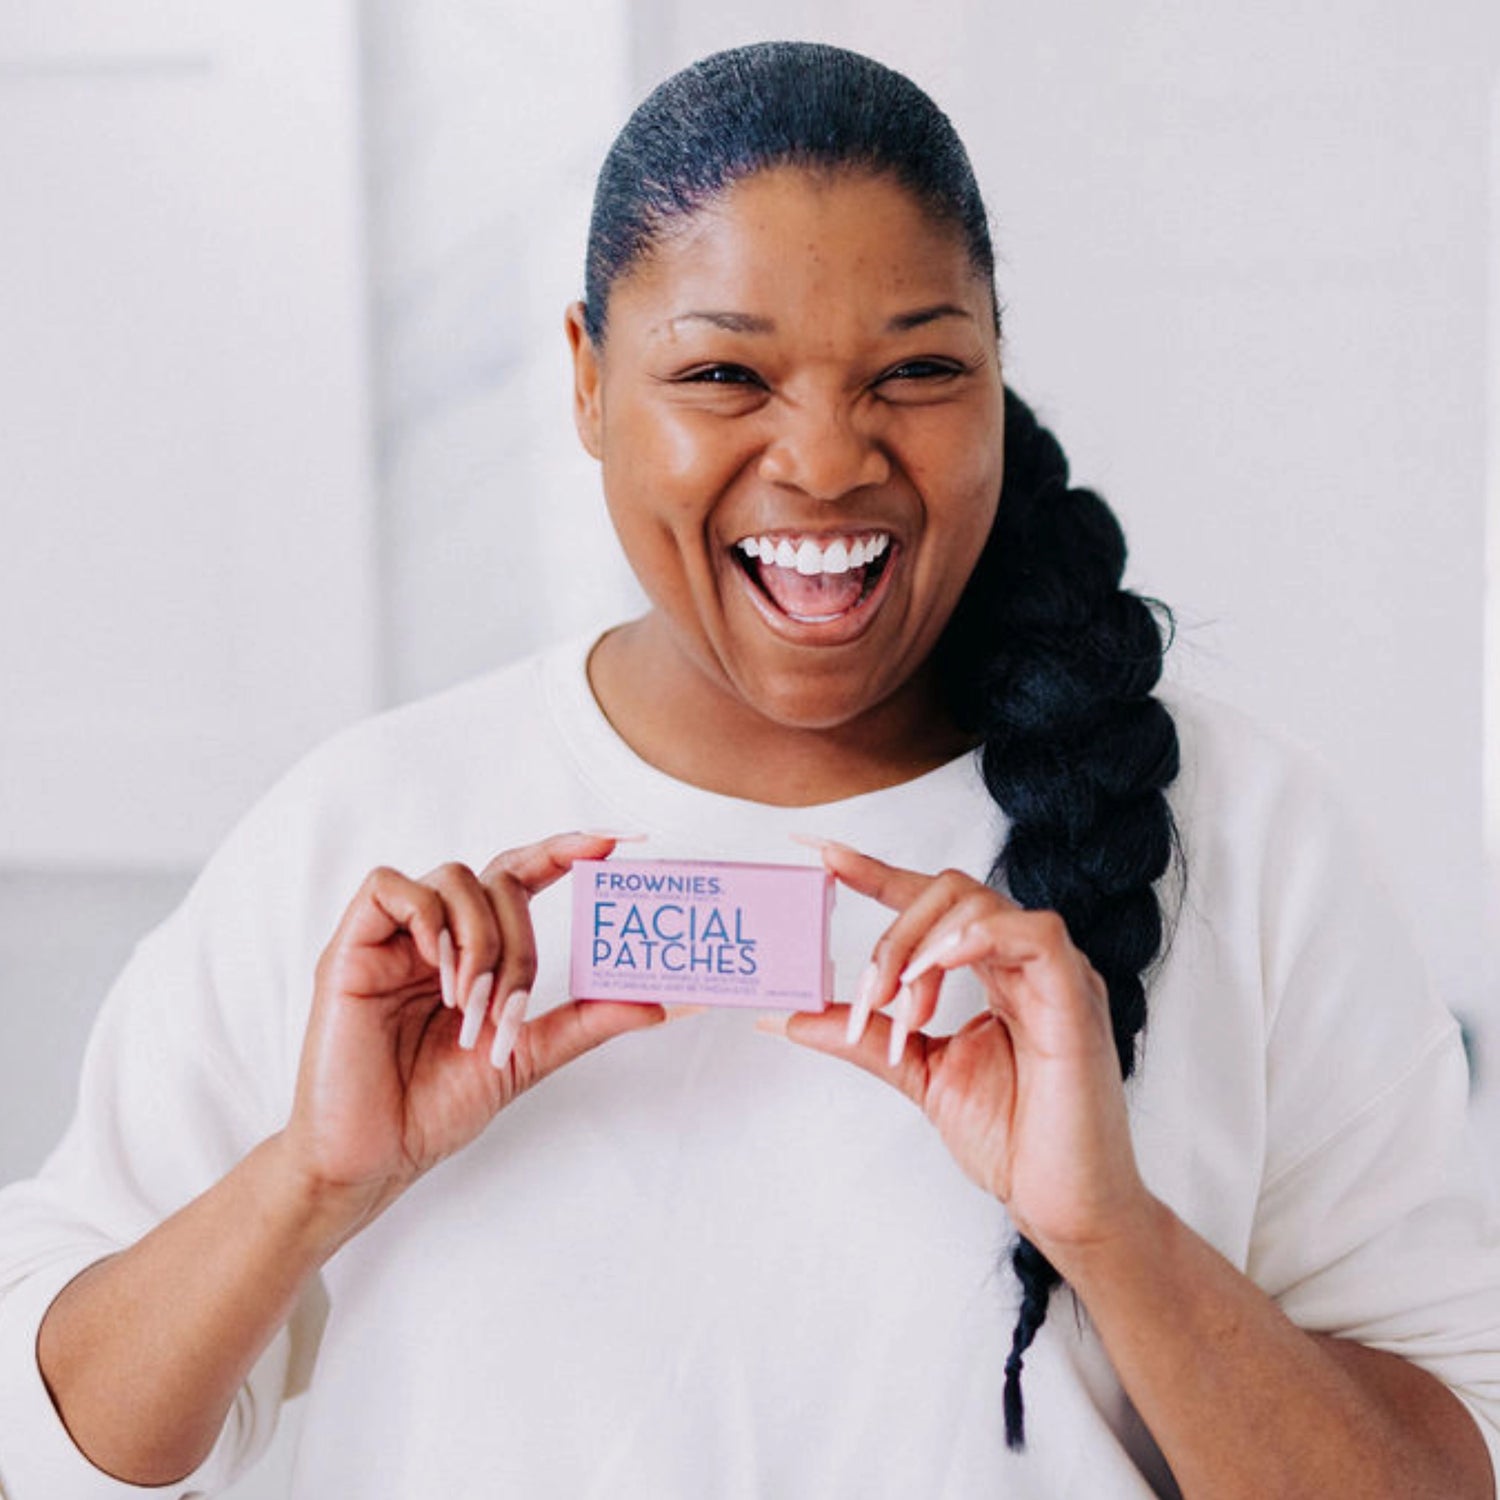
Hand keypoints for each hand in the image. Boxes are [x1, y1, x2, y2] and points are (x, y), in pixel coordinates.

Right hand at [281, 832, 663, 1231]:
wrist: (372, 1156)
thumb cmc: (434, 1108)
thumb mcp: (525, 1056)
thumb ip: (586, 1021)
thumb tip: (659, 1003)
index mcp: (476, 950)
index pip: (525, 875)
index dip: (567, 849)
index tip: (619, 841)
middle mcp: (438, 933)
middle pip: (499, 880)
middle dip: (521, 942)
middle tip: (509, 1007)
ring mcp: (394, 936)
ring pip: (455, 878)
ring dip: (480, 939)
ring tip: (469, 1004)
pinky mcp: (350, 945)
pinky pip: (390, 886)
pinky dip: (425, 919)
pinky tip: (434, 969)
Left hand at [776, 842, 1155, 1270]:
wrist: (1062, 1203)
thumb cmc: (1011, 1138)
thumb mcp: (917, 1072)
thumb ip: (860, 1037)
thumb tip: (788, 1016)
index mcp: (993, 971)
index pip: (932, 902)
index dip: (876, 872)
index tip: (821, 857)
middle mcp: (1023, 961)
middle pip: (948, 892)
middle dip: (891, 933)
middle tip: (869, 995)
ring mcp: (1055, 973)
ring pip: (979, 903)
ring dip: (921, 948)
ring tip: (903, 1010)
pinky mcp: (1076, 996)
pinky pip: (1033, 933)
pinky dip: (976, 939)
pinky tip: (938, 969)